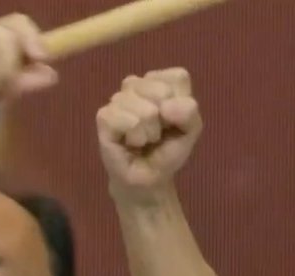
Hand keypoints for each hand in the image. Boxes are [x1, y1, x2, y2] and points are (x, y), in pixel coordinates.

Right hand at [97, 69, 202, 204]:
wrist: (148, 178)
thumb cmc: (167, 151)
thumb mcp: (191, 130)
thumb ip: (189, 112)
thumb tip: (164, 107)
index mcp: (160, 81)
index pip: (178, 77)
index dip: (182, 103)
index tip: (174, 120)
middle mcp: (137, 84)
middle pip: (161, 91)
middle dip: (165, 121)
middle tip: (157, 133)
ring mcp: (118, 98)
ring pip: (146, 110)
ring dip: (150, 133)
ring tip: (144, 140)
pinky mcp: (104, 116)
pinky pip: (129, 122)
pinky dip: (136, 138)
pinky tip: (131, 143)